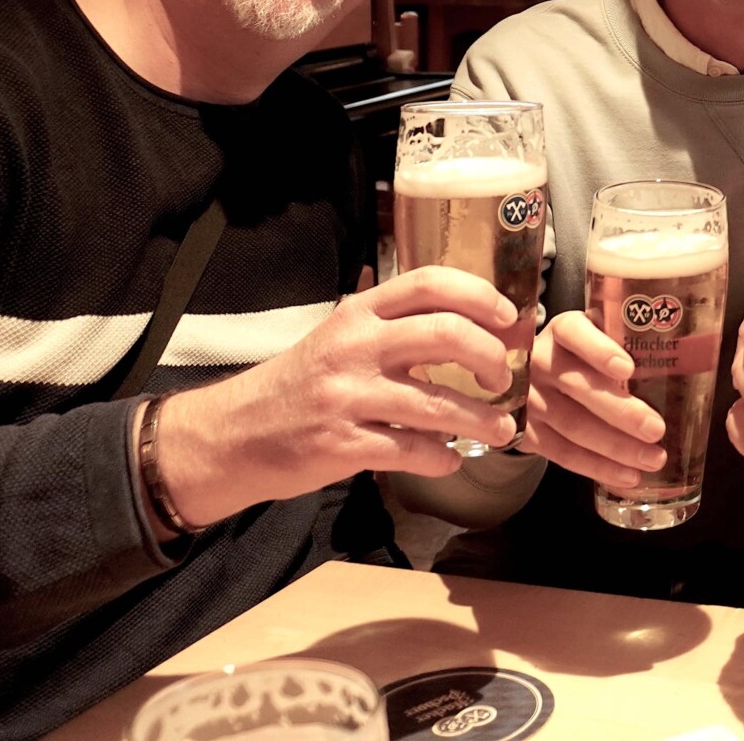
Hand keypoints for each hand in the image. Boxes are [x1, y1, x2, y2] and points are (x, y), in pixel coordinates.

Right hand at [156, 267, 520, 526]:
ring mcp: (348, 396)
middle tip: (504, 376)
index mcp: (359, 313)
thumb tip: (466, 318)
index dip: (480, 294)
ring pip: (438, 404)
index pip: (430, 282)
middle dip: (491, 358)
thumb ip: (392, 323)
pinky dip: (442, 459)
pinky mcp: (343, 444)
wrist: (235, 434)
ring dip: (482, 419)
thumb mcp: (339, 335)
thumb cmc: (300, 383)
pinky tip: (450, 460)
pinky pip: (412, 451)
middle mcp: (355, 346)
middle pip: (446, 335)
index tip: (508, 316)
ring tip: (503, 428)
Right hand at [517, 309, 666, 488]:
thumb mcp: (598, 335)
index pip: (575, 333)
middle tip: (657, 429)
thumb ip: (627, 340)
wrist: (530, 377)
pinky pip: (562, 454)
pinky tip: (628, 476)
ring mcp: (529, 399)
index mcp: (562, 330)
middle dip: (621, 412)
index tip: (629, 369)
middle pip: (579, 388)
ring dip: (616, 448)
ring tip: (654, 459)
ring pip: (573, 426)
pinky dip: (598, 468)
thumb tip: (692, 359)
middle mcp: (540, 361)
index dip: (600, 351)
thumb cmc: (584, 354)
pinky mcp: (525, 432)